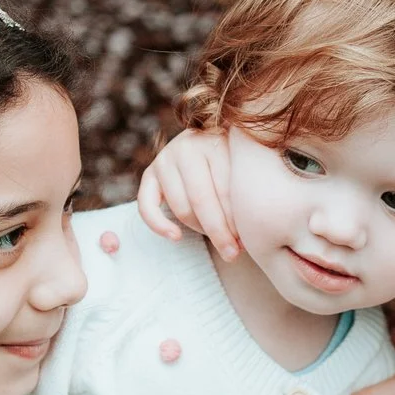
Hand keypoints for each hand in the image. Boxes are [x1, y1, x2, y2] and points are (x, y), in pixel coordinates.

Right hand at [137, 129, 238, 257]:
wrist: (208, 141)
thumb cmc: (232, 159)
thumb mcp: (242, 165)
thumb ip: (244, 190)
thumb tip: (244, 238)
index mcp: (215, 141)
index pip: (225, 190)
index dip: (236, 221)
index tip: (247, 243)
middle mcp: (186, 147)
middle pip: (202, 200)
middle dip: (219, 232)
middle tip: (233, 253)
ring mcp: (165, 159)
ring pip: (181, 207)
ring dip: (200, 229)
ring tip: (219, 240)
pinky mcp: (150, 174)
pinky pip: (147, 206)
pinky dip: (159, 225)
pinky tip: (176, 237)